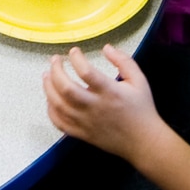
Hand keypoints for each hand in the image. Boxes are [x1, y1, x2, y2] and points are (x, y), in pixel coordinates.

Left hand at [42, 44, 168, 160]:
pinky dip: (51, 110)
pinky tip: (50, 99)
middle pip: (66, 88)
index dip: (76, 58)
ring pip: (59, 105)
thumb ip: (124, 61)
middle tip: (55, 60)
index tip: (74, 51)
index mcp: (110, 92)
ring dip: (48, 88)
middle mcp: (95, 107)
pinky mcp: (82, 134)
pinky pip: (60, 122)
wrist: (143, 142)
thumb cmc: (142, 109)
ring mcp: (86, 122)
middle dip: (56, 71)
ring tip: (47, 75)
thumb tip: (106, 47)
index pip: (86, 72)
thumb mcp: (139, 80)